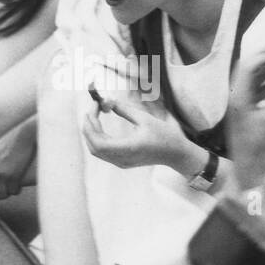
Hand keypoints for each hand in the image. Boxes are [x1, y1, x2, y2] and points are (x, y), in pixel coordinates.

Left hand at [81, 93, 197, 173]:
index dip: (91, 124)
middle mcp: (122, 159)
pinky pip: (102, 152)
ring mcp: (121, 163)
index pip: (98, 142)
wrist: (176, 154)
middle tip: (91, 107)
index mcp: (128, 149)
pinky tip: (99, 124)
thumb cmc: (165, 135)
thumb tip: (107, 101)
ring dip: (91, 132)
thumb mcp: (145, 119)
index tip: (93, 106)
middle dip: (88, 126)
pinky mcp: (122, 162)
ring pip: (96, 150)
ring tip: (94, 113)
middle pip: (94, 146)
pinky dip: (97, 137)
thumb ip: (124, 110)